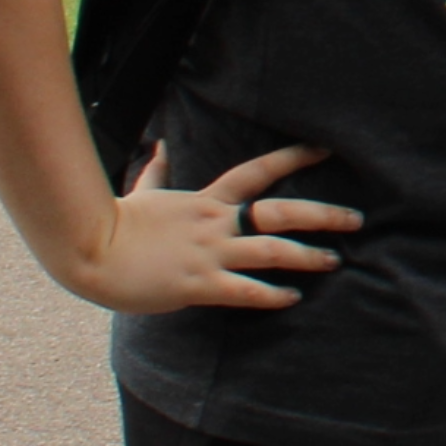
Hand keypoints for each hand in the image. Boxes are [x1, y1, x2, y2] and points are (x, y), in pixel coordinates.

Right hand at [60, 142, 356, 314]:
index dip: (293, 158)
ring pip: (272, 250)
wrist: (90, 250)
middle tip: (356, 219)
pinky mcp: (199, 284)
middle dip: (322, 215)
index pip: (258, 171)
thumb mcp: (141, 192)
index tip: (326, 150)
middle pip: (281, 212)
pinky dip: (272, 295)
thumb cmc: (115, 223)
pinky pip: (246, 290)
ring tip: (334, 260)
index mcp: (206, 200)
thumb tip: (158, 147)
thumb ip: (156, 173)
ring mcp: (210, 253)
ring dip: (308, 256)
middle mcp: (216, 223)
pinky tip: (293, 298)